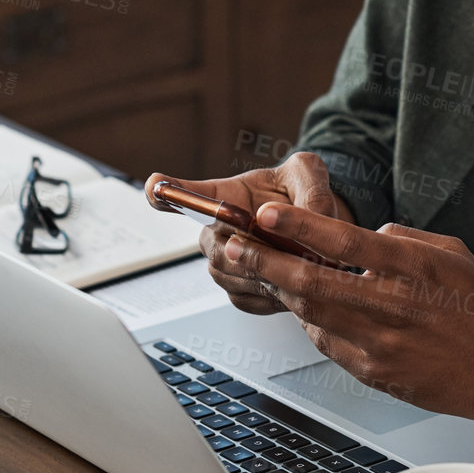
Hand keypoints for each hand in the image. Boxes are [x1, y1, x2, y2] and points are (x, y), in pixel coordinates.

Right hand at [143, 153, 352, 315]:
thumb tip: (311, 214)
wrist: (318, 230)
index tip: (155, 188)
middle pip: (212, 247)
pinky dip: (270, 293)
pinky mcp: (242, 292)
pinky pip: (246, 298)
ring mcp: (227, 263)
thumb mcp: (308, 174)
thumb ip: (309, 186)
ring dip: (263, 271)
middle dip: (247, 249)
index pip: (189, 194)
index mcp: (226, 195)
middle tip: (280, 246)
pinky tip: (291, 281)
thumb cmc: (302, 193)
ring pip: (229, 276)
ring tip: (297, 262)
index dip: (169, 191)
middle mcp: (217, 231)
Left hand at [225, 204, 473, 426]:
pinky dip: (312, 323)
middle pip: (309, 281)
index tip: (265, 215)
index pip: (341, 239)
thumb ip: (401, 239)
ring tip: (258, 272)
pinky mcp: (373, 371)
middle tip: (232, 247)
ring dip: (280, 292)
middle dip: (263, 262)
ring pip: (310, 314)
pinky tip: (306, 311)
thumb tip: (363, 235)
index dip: (298, 226)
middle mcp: (389, 304)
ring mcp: (378, 342)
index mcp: (408, 267)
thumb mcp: (449, 254)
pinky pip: (327, 343)